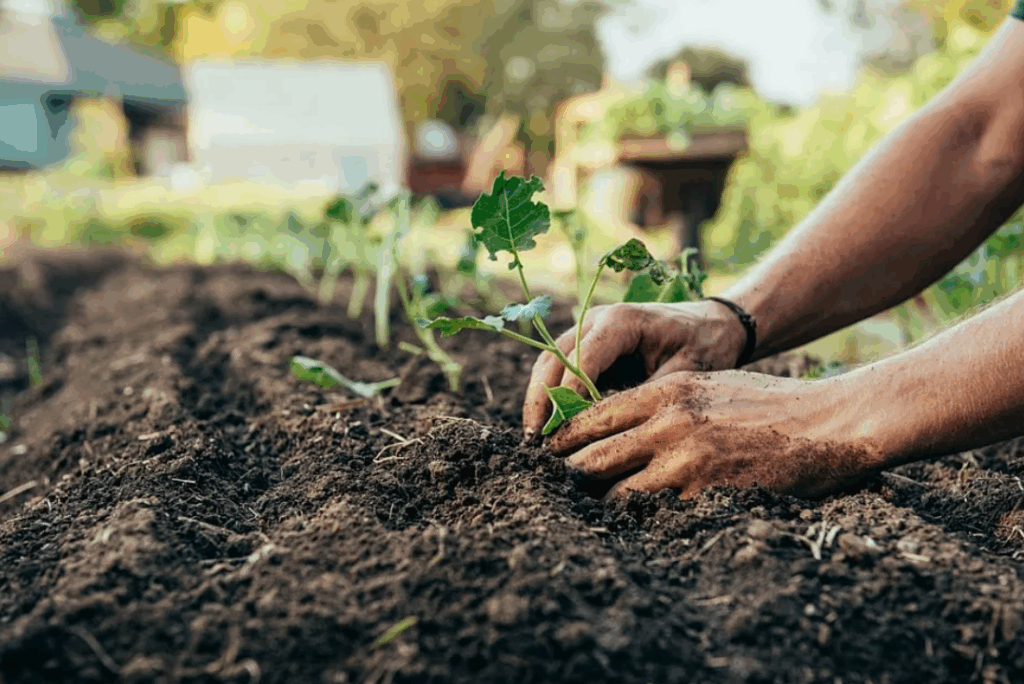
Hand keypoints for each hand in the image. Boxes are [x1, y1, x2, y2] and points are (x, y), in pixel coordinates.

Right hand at [522, 299, 746, 439]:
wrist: (711, 325)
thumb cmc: (703, 346)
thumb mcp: (685, 372)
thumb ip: (647, 396)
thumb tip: (613, 429)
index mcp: (621, 321)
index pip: (581, 358)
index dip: (567, 394)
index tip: (561, 430)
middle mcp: (596, 321)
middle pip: (553, 359)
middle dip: (541, 400)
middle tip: (534, 440)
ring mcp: (587, 332)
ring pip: (548, 364)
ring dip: (539, 399)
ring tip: (535, 438)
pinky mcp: (587, 347)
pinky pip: (559, 370)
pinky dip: (550, 397)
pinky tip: (550, 427)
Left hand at [547, 371, 886, 499]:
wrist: (825, 423)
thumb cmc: (767, 403)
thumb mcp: (706, 385)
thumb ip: (660, 402)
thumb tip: (617, 422)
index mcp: (664, 392)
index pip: (591, 417)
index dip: (564, 439)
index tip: (550, 453)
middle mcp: (665, 423)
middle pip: (590, 458)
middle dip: (570, 476)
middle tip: (560, 488)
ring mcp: (683, 461)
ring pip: (614, 492)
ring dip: (600, 503)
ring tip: (590, 511)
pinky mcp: (703, 494)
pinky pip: (653, 514)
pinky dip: (638, 521)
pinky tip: (633, 525)